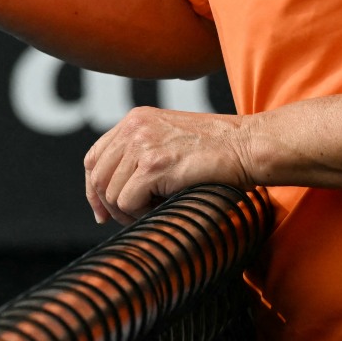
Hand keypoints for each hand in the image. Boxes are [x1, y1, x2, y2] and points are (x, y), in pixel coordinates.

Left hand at [83, 106, 255, 224]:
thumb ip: (143, 154)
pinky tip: (161, 210)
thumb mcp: (171, 140)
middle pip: (97, 176)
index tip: (103, 212)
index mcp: (134, 120)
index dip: (93, 187)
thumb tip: (116, 193)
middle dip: (108, 205)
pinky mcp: (154, 166)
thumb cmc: (219, 150)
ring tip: (154, 212)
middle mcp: (133, 128)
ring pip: (110, 192)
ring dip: (128, 212)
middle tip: (130, 220)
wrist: (248, 145)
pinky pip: (127, 201)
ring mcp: (142, 145)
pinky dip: (140, 214)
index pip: (94, 156)